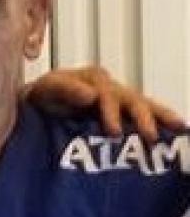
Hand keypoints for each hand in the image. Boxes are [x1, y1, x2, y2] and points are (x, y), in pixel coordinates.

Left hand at [22, 66, 183, 141]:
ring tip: (180, 128)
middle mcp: (109, 87)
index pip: (106, 94)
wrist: (40, 104)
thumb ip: (66, 88)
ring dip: (160, 116)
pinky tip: (176, 131)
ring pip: (143, 105)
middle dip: (142, 117)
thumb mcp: (48, 88)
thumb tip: (90, 95)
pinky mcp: (121, 113)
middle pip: (131, 99)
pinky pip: (143, 115)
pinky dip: (160, 121)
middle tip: (149, 137)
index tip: (113, 131)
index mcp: (94, 79)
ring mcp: (118, 100)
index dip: (112, 112)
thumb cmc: (44, 95)